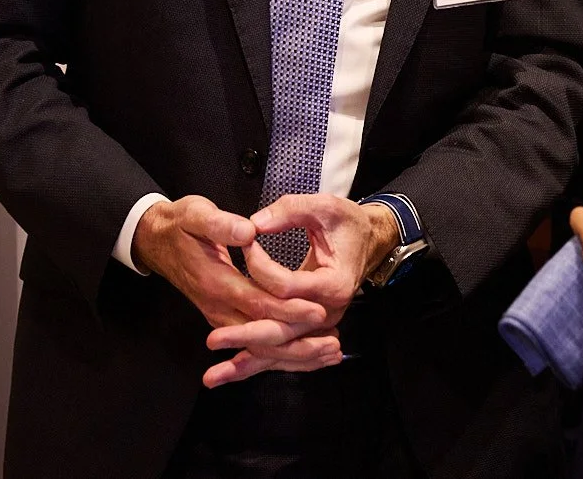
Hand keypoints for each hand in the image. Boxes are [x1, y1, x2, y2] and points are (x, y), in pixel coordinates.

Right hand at [131, 195, 328, 347]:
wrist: (155, 240)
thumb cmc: (180, 224)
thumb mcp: (195, 214)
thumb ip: (220, 224)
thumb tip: (248, 232)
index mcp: (215, 281)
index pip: (257, 302)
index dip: (288, 309)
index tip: (318, 311)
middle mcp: (217, 305)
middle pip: (261, 333)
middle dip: (297, 341)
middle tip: (333, 345)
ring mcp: (219, 314)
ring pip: (257, 344)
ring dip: (292, 353)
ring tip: (328, 355)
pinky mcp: (223, 316)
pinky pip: (251, 342)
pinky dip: (277, 353)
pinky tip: (305, 356)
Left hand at [200, 194, 401, 386]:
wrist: (370, 240)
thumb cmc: (347, 223)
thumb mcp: (325, 206)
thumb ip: (291, 210)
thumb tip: (253, 225)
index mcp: (334, 283)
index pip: (289, 287)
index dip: (262, 269)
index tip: (245, 246)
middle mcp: (330, 311)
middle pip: (284, 330)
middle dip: (246, 336)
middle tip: (212, 340)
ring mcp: (322, 324)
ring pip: (282, 349)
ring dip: (247, 363)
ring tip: (212, 376)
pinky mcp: (312, 327)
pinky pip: (285, 350)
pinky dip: (259, 363)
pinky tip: (232, 372)